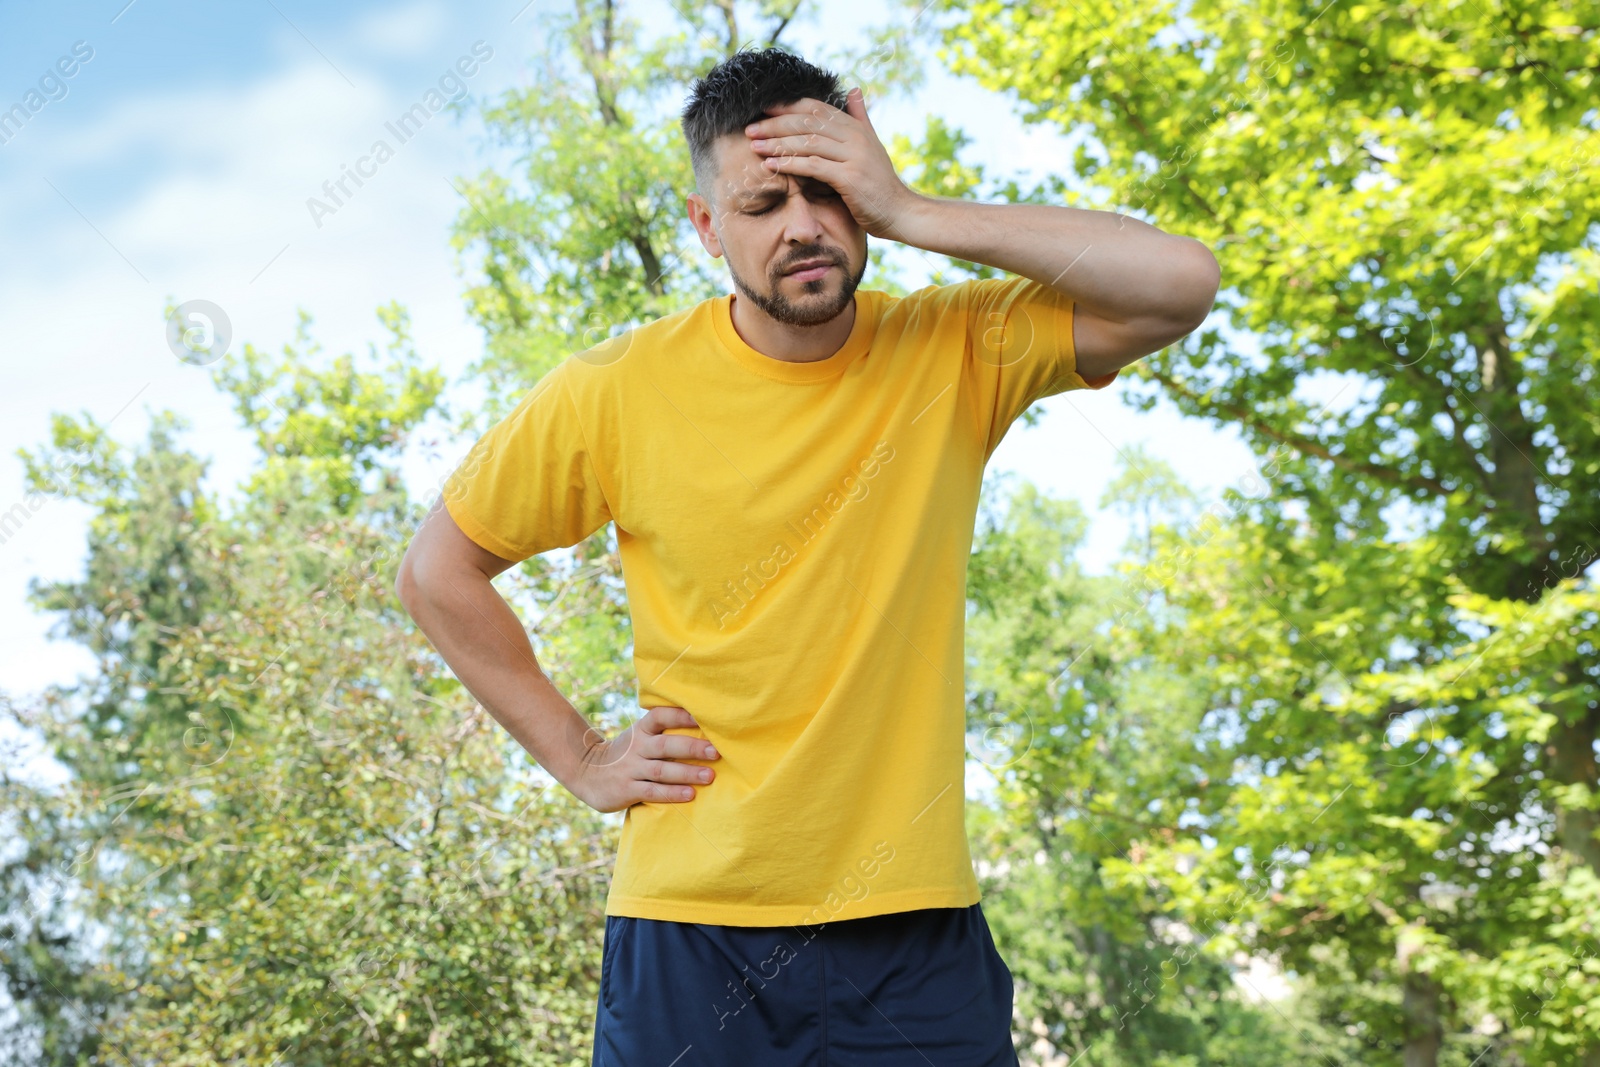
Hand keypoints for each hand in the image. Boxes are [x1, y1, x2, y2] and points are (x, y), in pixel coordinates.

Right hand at [568, 705, 719, 813]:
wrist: (586, 773)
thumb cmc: (626, 754)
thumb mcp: (638, 737)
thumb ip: (662, 732)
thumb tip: (704, 726)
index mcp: (641, 730)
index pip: (660, 716)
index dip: (681, 715)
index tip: (703, 717)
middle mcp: (636, 747)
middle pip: (666, 745)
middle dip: (692, 748)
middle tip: (716, 751)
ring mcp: (631, 769)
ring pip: (661, 770)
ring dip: (687, 773)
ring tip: (710, 776)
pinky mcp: (627, 790)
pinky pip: (652, 792)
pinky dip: (672, 793)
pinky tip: (690, 794)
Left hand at [745, 87, 920, 239]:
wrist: (901, 212)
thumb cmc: (881, 184)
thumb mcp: (872, 145)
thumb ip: (860, 118)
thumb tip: (854, 90)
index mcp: (856, 127)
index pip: (815, 108)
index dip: (787, 107)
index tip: (762, 111)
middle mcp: (856, 136)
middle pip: (807, 122)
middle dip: (775, 124)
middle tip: (749, 129)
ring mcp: (854, 156)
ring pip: (808, 142)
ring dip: (777, 143)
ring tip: (754, 146)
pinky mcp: (851, 177)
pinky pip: (814, 166)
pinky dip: (790, 164)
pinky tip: (771, 165)